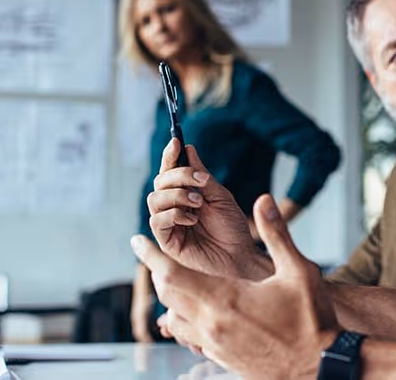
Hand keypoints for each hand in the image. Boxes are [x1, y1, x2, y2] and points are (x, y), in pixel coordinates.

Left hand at [132, 194, 340, 379]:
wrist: (321, 368)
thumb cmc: (313, 320)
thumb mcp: (299, 271)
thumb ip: (277, 234)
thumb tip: (264, 200)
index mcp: (225, 299)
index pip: (173, 274)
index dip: (151, 256)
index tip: (136, 240)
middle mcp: (212, 324)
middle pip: (168, 295)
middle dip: (158, 271)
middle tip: (152, 254)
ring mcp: (215, 345)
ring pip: (176, 318)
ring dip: (170, 296)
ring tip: (173, 279)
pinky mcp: (223, 359)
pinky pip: (190, 335)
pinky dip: (184, 318)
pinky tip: (197, 310)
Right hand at [148, 138, 271, 279]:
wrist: (241, 254)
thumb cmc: (232, 226)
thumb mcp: (220, 196)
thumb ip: (202, 176)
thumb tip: (188, 149)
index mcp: (185, 193)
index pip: (170, 171)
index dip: (170, 155)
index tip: (176, 141)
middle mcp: (173, 206)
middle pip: (159, 182)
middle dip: (178, 176)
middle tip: (201, 181)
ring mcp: (169, 223)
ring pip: (154, 199)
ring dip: (177, 195)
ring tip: (199, 202)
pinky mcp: (167, 241)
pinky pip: (157, 221)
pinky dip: (174, 214)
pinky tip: (192, 219)